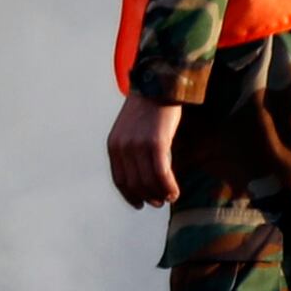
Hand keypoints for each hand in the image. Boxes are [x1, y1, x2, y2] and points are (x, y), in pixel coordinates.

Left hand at [108, 94, 182, 208]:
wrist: (159, 86)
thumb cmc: (148, 107)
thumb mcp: (131, 129)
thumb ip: (131, 149)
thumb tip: (142, 172)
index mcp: (114, 145)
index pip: (120, 179)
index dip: (130, 195)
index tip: (140, 204)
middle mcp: (122, 147)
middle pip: (134, 184)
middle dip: (148, 197)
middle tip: (160, 202)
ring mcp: (138, 146)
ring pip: (148, 181)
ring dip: (160, 194)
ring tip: (170, 197)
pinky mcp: (156, 143)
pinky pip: (161, 173)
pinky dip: (169, 186)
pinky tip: (176, 191)